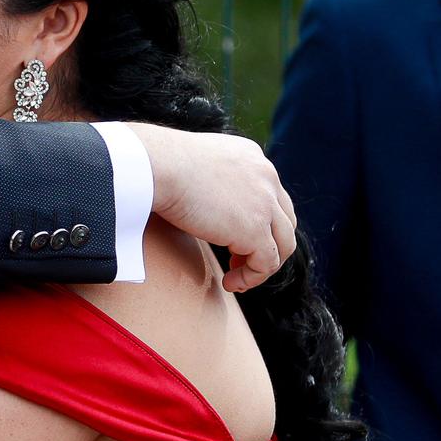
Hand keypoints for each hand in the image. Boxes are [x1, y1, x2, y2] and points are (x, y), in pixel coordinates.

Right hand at [130, 125, 296, 291]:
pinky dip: (251, 278)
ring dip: (261, 266)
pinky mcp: (255, 229)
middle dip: (267, 245)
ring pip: (283, 245)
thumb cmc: (159, 164)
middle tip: (238, 261)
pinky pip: (266, 263)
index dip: (260, 222)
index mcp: (252, 158)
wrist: (156, 166)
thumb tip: (200, 201)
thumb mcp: (196, 164)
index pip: (271, 195)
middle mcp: (266, 177)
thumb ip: (211, 180)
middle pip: (285, 220)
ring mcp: (265, 203)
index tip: (234, 240)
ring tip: (235, 277)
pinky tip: (229, 282)